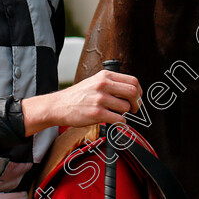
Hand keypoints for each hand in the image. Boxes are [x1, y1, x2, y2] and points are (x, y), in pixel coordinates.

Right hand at [22, 70, 142, 135]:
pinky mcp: (96, 113)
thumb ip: (111, 83)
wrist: (59, 105)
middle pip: (132, 92)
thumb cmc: (78, 95)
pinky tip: (114, 121)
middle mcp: (103, 85)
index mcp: (105, 76)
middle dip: (137, 103)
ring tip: (117, 114)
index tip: (138, 97)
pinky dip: (120, 122)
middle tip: (134, 109)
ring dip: (125, 113)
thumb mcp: (95, 81)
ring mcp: (100, 99)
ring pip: (126, 107)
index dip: (139, 91)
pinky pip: (118, 119)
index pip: (132, 81)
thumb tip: (131, 91)